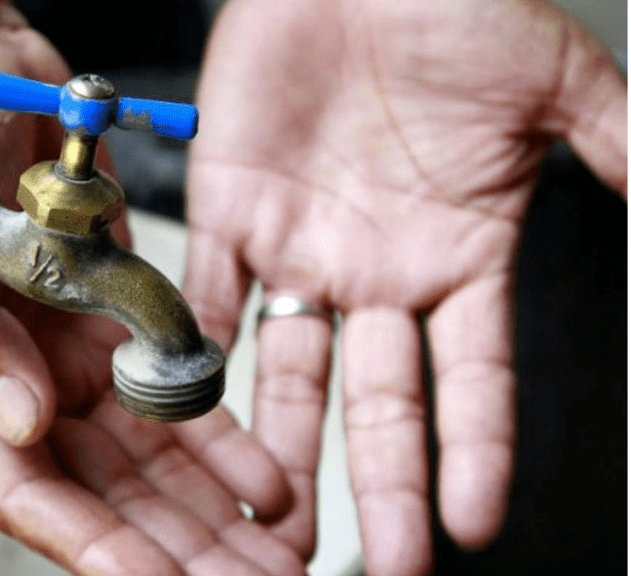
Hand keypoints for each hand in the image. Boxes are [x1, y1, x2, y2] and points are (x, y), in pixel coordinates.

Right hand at [0, 2, 306, 573]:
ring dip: (206, 509)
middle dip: (170, 547)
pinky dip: (215, 436)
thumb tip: (25, 428)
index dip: (89, 544)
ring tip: (272, 553)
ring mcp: (58, 356)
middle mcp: (4, 383)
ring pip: (141, 458)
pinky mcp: (105, 320)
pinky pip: (166, 391)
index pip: (17, 488)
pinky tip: (264, 478)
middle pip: (95, 492)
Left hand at [185, 0, 625, 573]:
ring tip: (274, 521)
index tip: (473, 523)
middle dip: (379, 484)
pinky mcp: (230, 213)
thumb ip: (620, 147)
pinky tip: (196, 417)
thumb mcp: (554, 81)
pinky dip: (198, 354)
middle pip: (378, 402)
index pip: (473, 379)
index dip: (475, 451)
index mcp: (457, 255)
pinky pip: (209, 298)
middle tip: (381, 562)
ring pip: (287, 372)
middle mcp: (375, 271)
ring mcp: (299, 249)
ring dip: (282, 448)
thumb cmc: (449, 9)